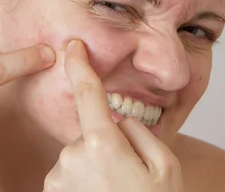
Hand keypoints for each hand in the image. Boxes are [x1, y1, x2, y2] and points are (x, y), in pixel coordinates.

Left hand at [43, 40, 184, 191]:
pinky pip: (68, 177)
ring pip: (77, 157)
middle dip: (105, 146)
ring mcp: (58, 180)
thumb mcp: (165, 164)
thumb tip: (118, 120)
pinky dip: (82, 184)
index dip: (80, 66)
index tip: (72, 46)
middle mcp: (72, 158)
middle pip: (88, 134)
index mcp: (102, 144)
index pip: (88, 94)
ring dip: (93, 168)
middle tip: (127, 176)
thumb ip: (139, 132)